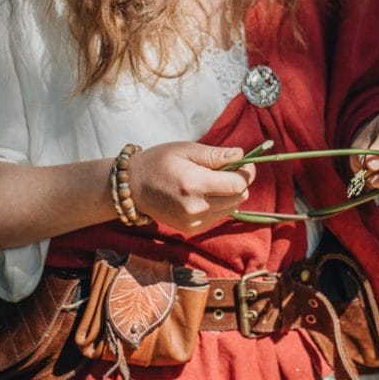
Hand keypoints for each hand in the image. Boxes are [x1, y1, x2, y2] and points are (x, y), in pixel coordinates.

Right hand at [128, 141, 255, 234]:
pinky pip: (219, 216)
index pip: (238, 184)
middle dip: (239, 181)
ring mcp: (194, 222)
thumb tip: (240, 154)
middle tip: (227, 167)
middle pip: (239, 197)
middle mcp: (196, 207)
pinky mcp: (192, 229)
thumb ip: (214, 154)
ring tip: (211, 180)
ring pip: (232, 207)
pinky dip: (219, 203)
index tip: (243, 161)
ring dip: (230, 193)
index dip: (246, 171)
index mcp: (194, 185)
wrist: (132, 188)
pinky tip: (204, 193)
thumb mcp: (185, 149)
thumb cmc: (158, 162)